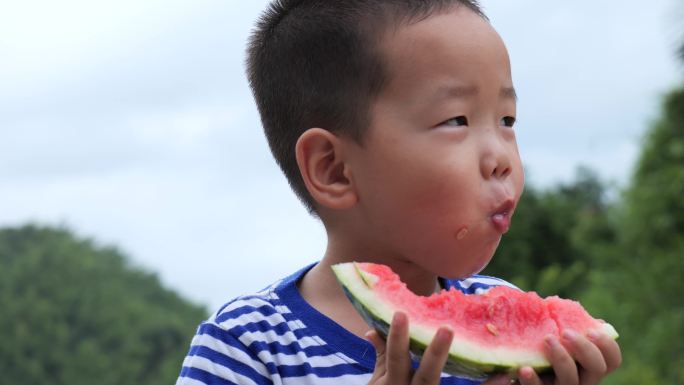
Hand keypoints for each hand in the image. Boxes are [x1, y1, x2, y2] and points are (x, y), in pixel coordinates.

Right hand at [366, 311, 511, 384]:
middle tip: (447, 329)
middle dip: (436, 354)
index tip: (401, 313)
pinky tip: (507, 379)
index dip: (397, 338)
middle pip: (427, 376)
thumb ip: (382, 358)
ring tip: (502, 372)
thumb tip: (372, 330)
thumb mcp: (377, 384)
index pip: (396, 359)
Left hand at [515, 330, 621, 384]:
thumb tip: (580, 314)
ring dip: (561, 358)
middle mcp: (582, 381)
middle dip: (585, 349)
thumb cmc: (544, 348)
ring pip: (570, 380)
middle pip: (597, 369)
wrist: (520, 369)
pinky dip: (533, 380)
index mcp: (590, 366)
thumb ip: (572, 328)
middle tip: (566, 333)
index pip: (612, 361)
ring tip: (547, 339)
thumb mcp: (560, 337)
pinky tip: (525, 368)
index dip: (608, 346)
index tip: (592, 330)